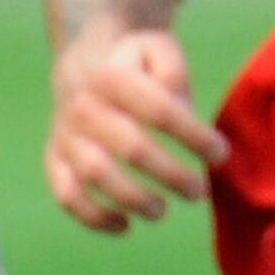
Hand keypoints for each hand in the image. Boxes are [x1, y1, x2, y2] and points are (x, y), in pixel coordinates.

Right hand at [45, 28, 226, 233]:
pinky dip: (93, 217)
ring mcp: (66, 134)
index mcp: (114, 75)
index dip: (193, 137)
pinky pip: (67, 194)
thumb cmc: (135, 61)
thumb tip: (183, 114)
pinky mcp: (54, 158)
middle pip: (131, 148)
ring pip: (95, 175)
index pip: (161, 111)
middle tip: (199, 191)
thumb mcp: (159, 49)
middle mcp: (84, 105)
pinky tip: (125, 225)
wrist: (84, 58)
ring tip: (162, 211)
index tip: (220, 154)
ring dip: (133, 199)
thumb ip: (175, 75)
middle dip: (171, 175)